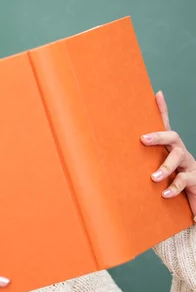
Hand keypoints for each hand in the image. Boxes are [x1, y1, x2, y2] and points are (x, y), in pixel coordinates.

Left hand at [141, 91, 195, 218]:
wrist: (191, 197)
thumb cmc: (165, 180)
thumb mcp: (150, 169)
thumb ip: (136, 164)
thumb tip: (105, 160)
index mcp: (168, 147)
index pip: (164, 125)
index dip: (162, 109)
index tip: (157, 94)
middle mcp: (179, 151)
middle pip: (172, 136)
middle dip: (158, 136)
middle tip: (143, 139)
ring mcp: (187, 164)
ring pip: (178, 157)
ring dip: (165, 167)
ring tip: (153, 178)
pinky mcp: (194, 178)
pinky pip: (184, 180)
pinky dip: (173, 187)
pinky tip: (165, 193)